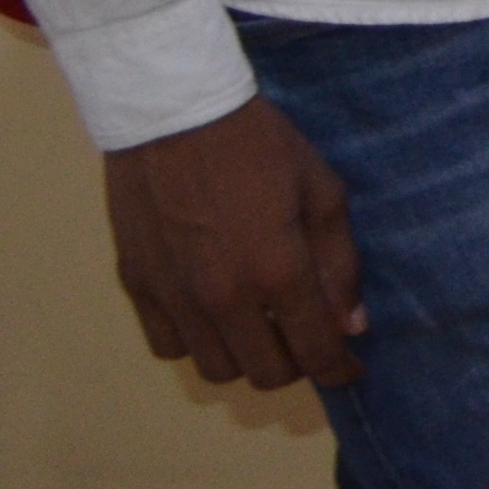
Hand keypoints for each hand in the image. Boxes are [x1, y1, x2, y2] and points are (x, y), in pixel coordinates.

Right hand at [102, 96, 364, 389]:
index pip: (316, 351)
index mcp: (278, 272)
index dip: (339, 369)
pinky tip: (210, 314)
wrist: (174, 114)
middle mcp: (223, 298)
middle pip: (264, 374)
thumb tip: (351, 325)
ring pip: (215, 369)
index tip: (349, 368)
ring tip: (257, 325)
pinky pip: (167, 346)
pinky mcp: (137, 286)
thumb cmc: (261, 146)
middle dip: (295, 364)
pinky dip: (195, 342)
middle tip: (304, 337)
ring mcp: (174, 297)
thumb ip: (340, 265)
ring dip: (244, 356)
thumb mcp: (322, 192)